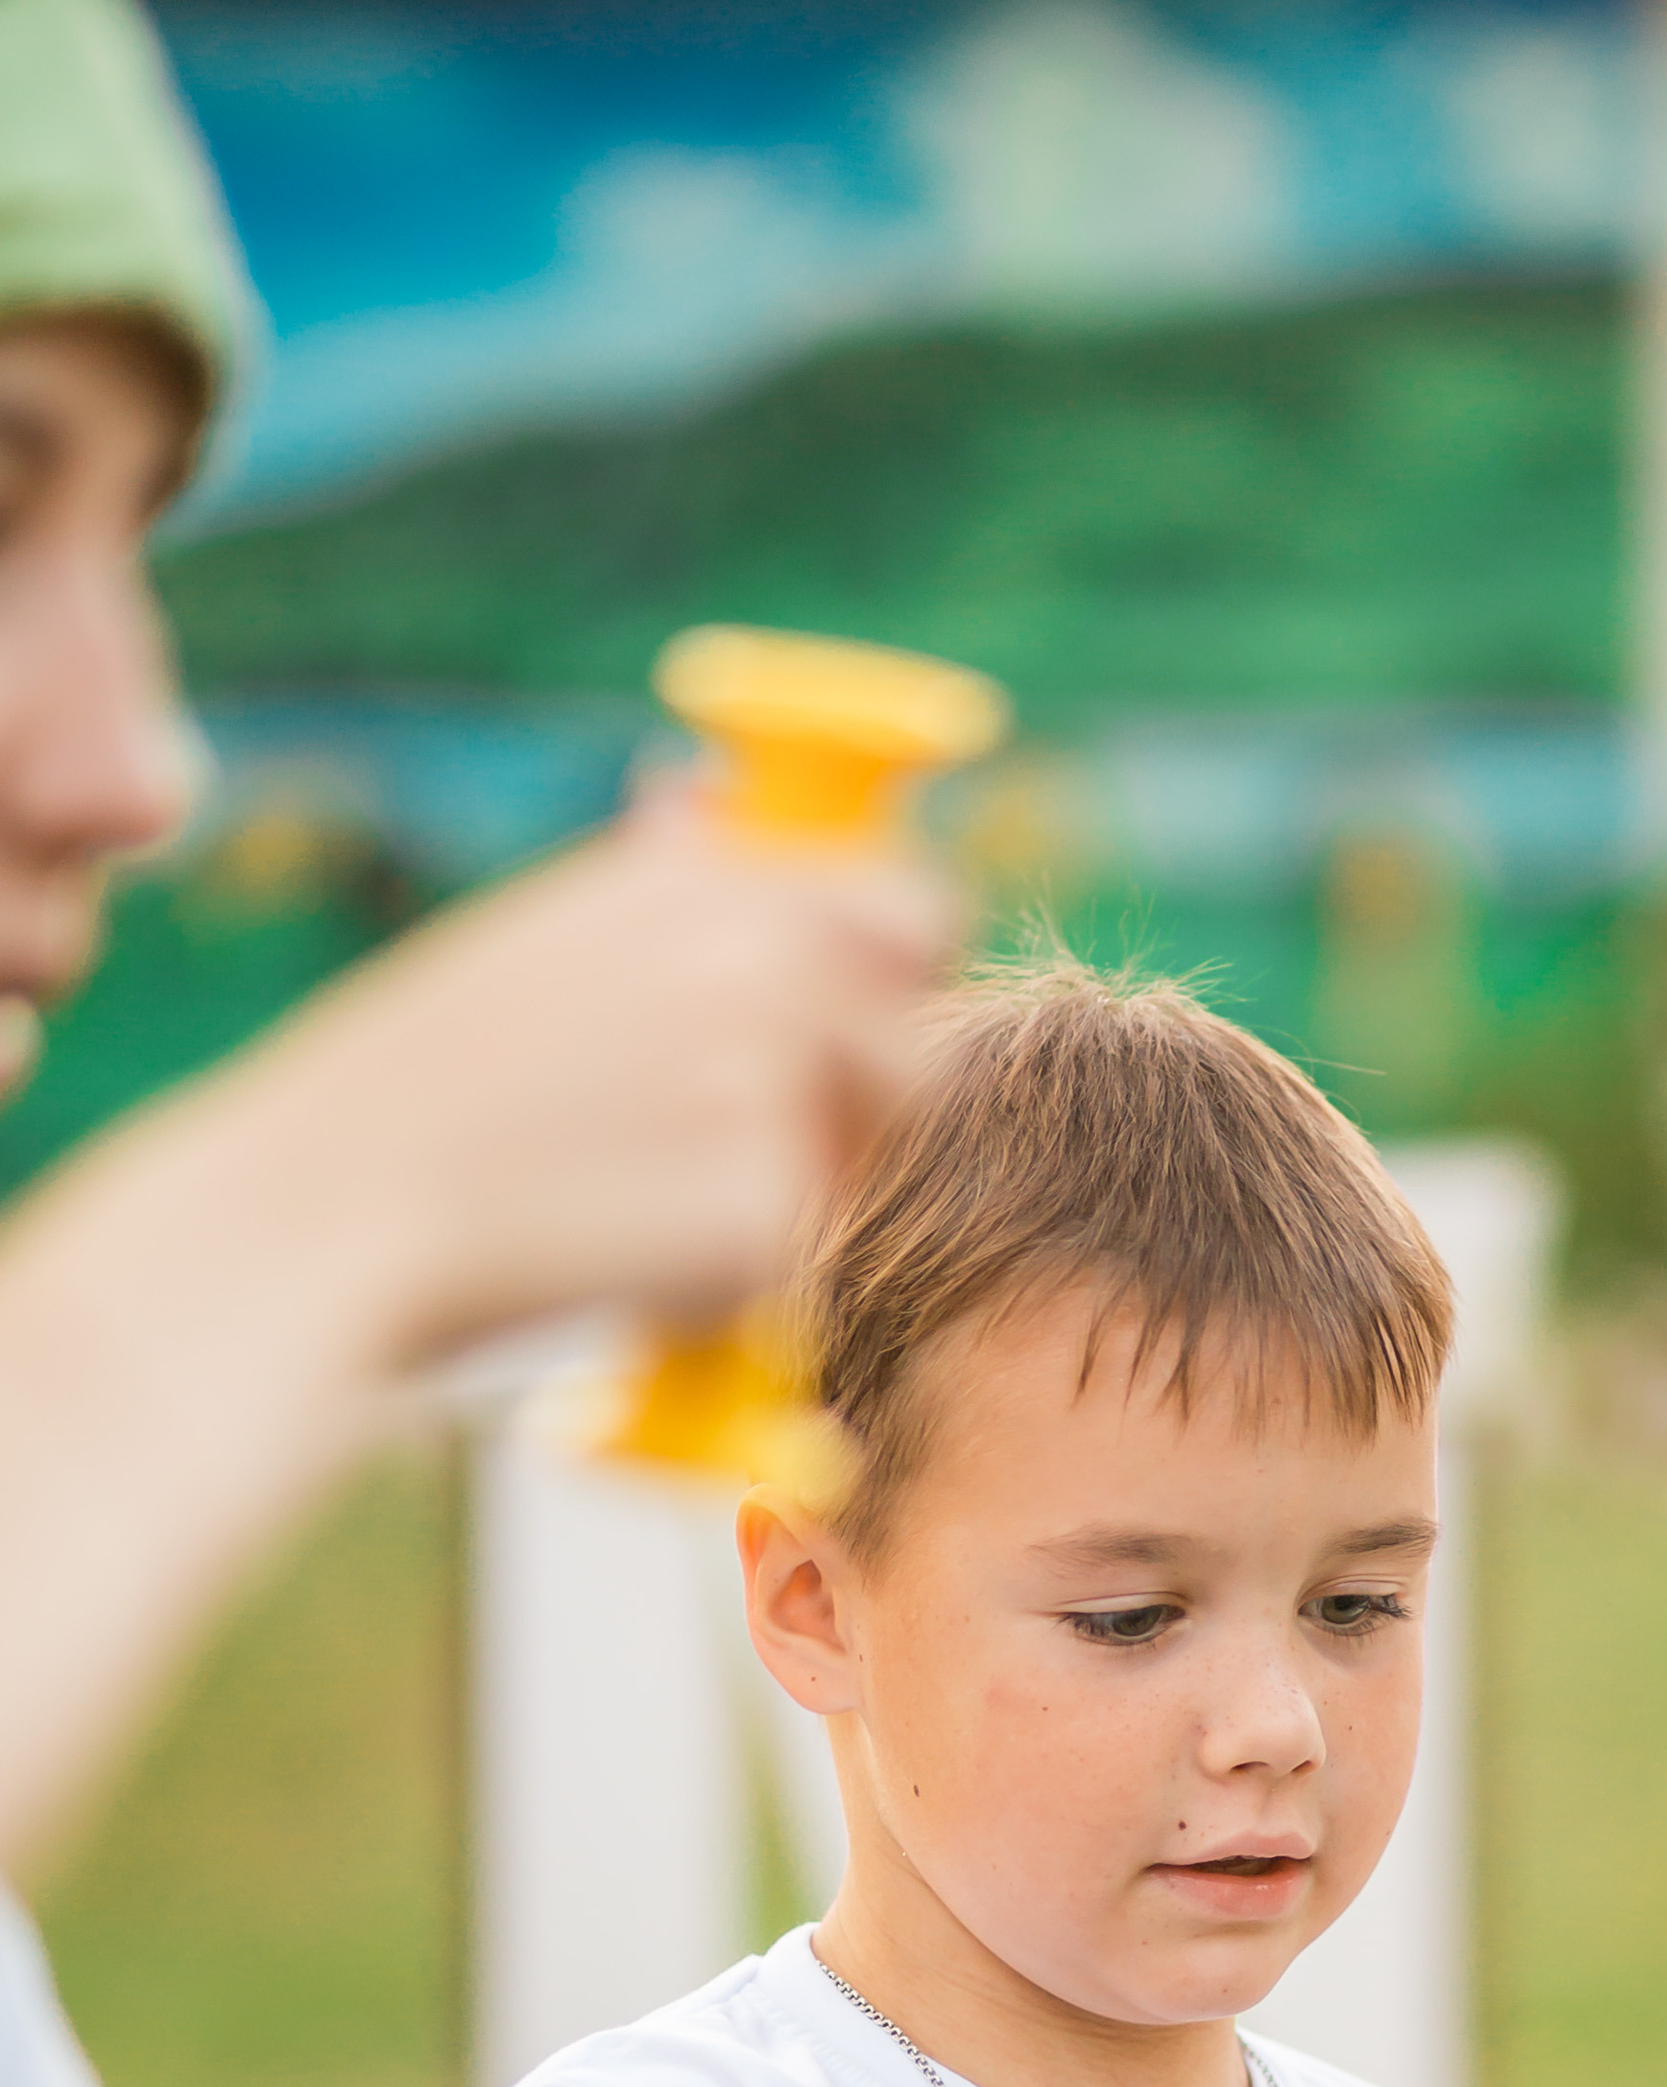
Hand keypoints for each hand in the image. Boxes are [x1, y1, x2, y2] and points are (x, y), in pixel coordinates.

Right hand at [182, 791, 955, 1367]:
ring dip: (798, 1196)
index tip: (847, 1037)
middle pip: (923, 1050)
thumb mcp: (537, 939)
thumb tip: (712, 801)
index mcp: (708, 879)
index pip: (911, 907)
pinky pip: (797, 1264)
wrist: (324, 1216)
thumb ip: (662, 891)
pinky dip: (727, 1285)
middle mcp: (758, 959)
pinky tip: (611, 1264)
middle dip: (866, 1115)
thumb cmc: (412, 1094)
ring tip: (648, 1202)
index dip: (894, 985)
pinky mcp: (766, 1212)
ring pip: (869, 1165)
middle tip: (739, 1161)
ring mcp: (771, 1083)